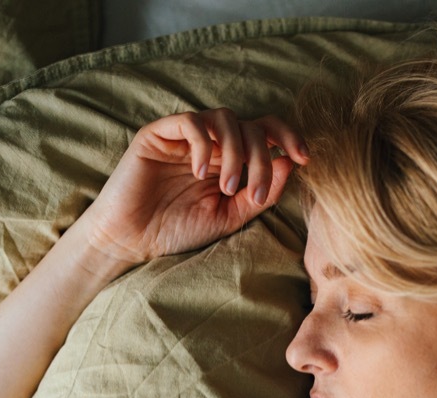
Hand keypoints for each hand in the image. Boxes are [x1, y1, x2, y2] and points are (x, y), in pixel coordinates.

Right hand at [82, 109, 308, 279]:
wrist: (132, 240)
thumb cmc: (178, 230)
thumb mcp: (229, 216)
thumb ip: (259, 193)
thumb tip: (289, 163)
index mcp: (230, 159)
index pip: (266, 131)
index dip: (288, 137)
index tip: (305, 158)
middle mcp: (211, 143)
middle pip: (251, 126)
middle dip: (261, 159)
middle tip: (253, 193)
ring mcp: (185, 136)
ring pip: (225, 119)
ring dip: (236, 152)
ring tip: (227, 188)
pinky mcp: (159, 134)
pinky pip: (191, 122)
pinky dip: (204, 145)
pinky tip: (200, 173)